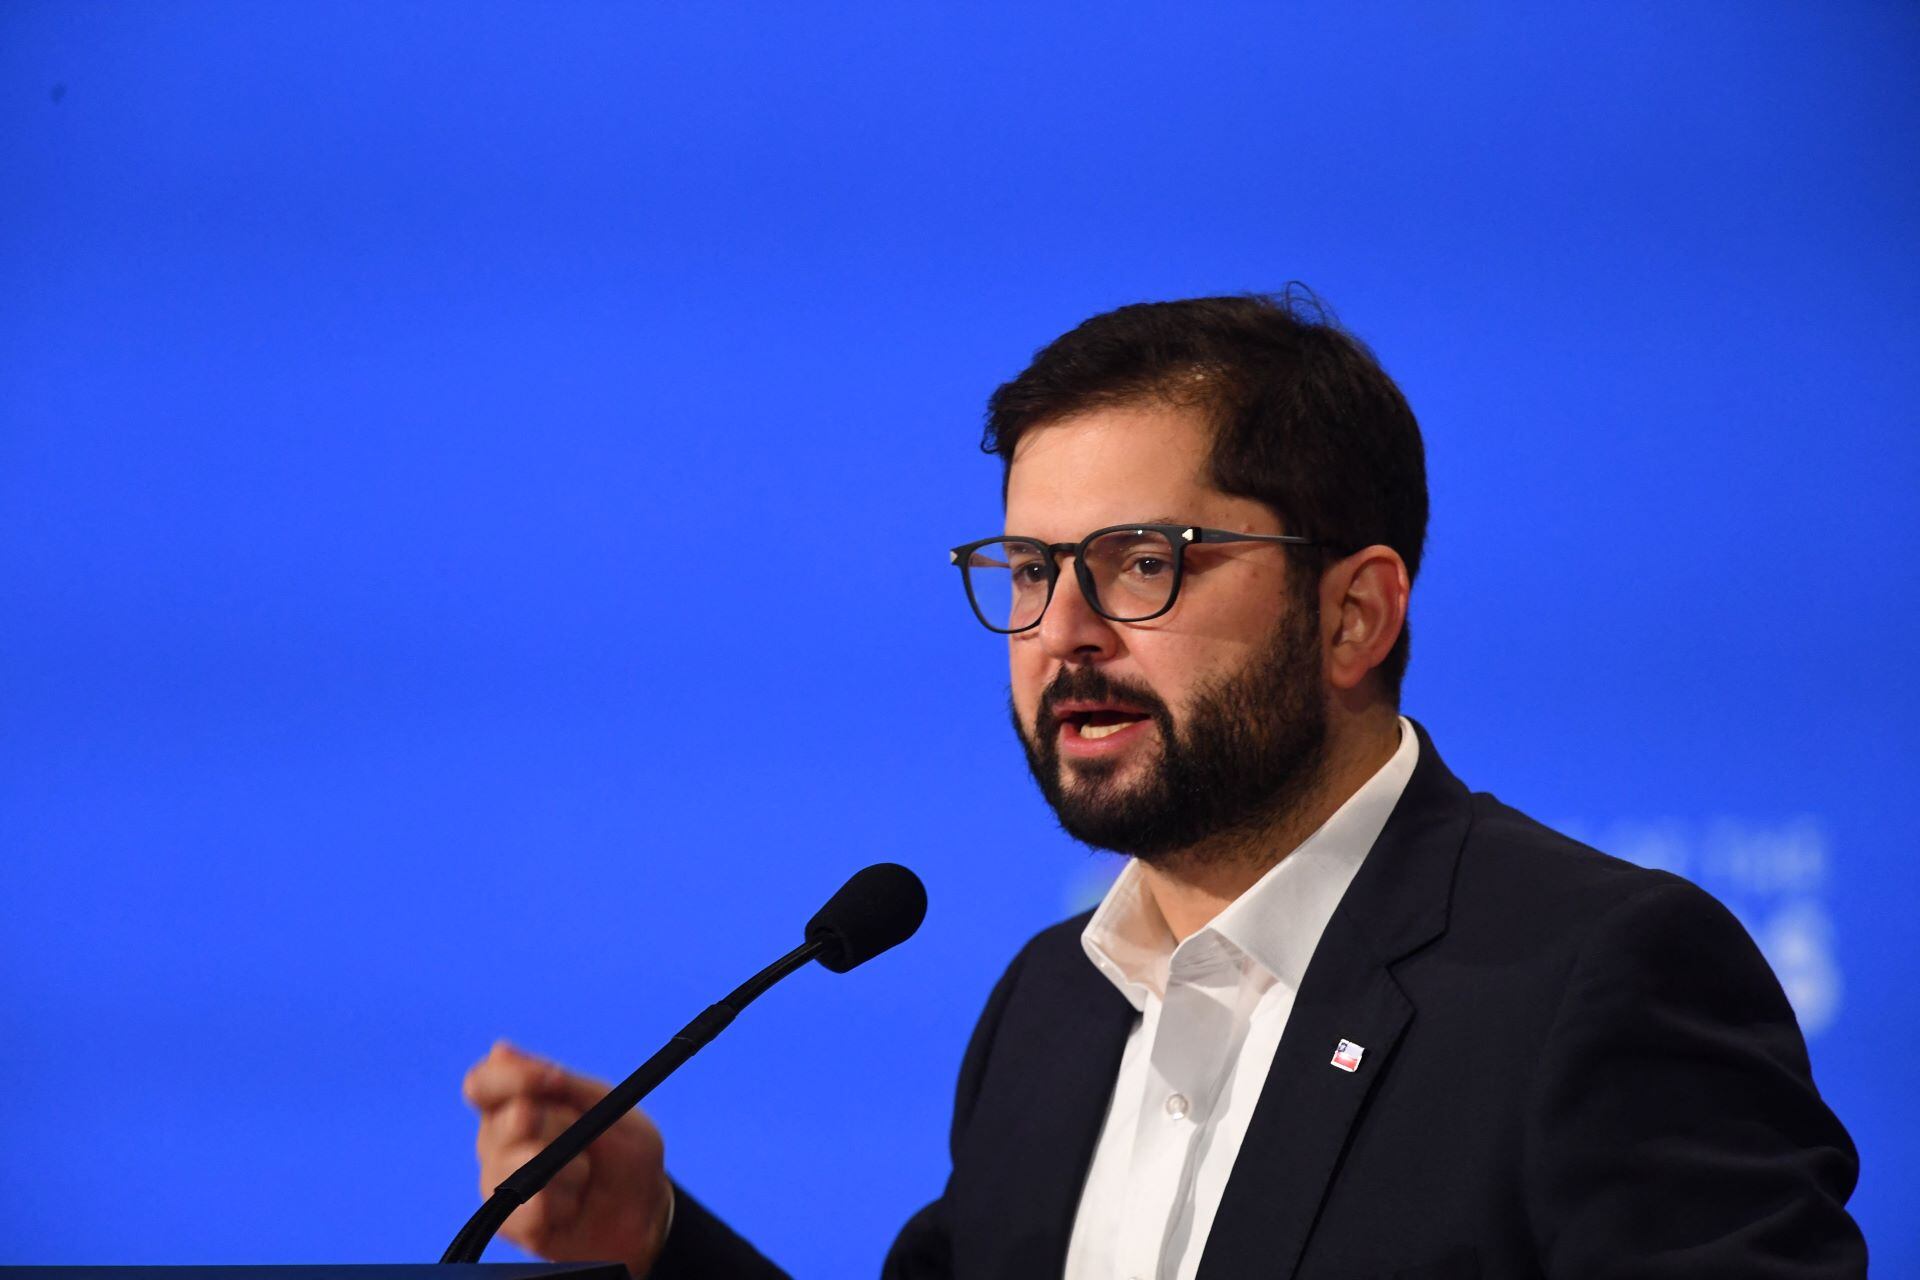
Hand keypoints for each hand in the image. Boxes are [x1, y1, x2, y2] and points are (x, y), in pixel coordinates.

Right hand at [464, 1041, 672, 1276]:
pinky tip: (573, 1206)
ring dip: (571, 1169)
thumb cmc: (623, 1153)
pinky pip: (533, 1206)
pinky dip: (566, 1203)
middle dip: (562, 1126)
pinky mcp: (511, 1225)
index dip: (512, 1077)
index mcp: (516, 1105)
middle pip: (511, 1120)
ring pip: (523, 1164)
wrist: (645, 1212)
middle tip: (587, 1141)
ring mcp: (500, 1184)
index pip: (482, 1084)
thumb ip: (558, 1083)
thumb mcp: (606, 1107)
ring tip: (584, 1177)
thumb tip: (499, 1049)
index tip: (554, 1078)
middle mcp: (498, 1142)